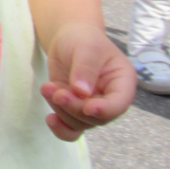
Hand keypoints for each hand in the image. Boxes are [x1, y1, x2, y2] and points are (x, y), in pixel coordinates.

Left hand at [39, 22, 135, 141]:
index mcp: (122, 82)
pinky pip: (71, 129)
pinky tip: (50, 119)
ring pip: (80, 123)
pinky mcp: (75, 109)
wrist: (69, 39)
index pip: (119, 103)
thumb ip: (85, 68)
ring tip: (47, 88)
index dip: (106, 109)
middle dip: (75, 107)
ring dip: (62, 110)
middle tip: (57, 92)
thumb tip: (82, 93)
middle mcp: (110, 98)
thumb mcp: (86, 47)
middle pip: (97, 117)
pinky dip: (60, 127)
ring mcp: (92, 106)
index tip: (89, 108)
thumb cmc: (83, 39)